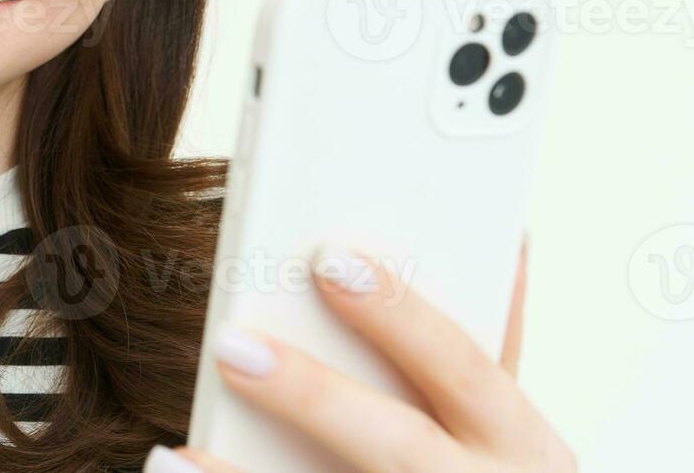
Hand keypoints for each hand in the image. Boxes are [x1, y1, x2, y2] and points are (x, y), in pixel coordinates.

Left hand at [155, 240, 572, 472]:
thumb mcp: (518, 433)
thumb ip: (497, 353)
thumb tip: (508, 243)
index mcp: (520, 444)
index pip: (461, 368)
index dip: (401, 315)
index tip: (328, 260)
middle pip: (396, 445)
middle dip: (314, 398)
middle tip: (231, 346)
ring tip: (174, 453)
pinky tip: (176, 471)